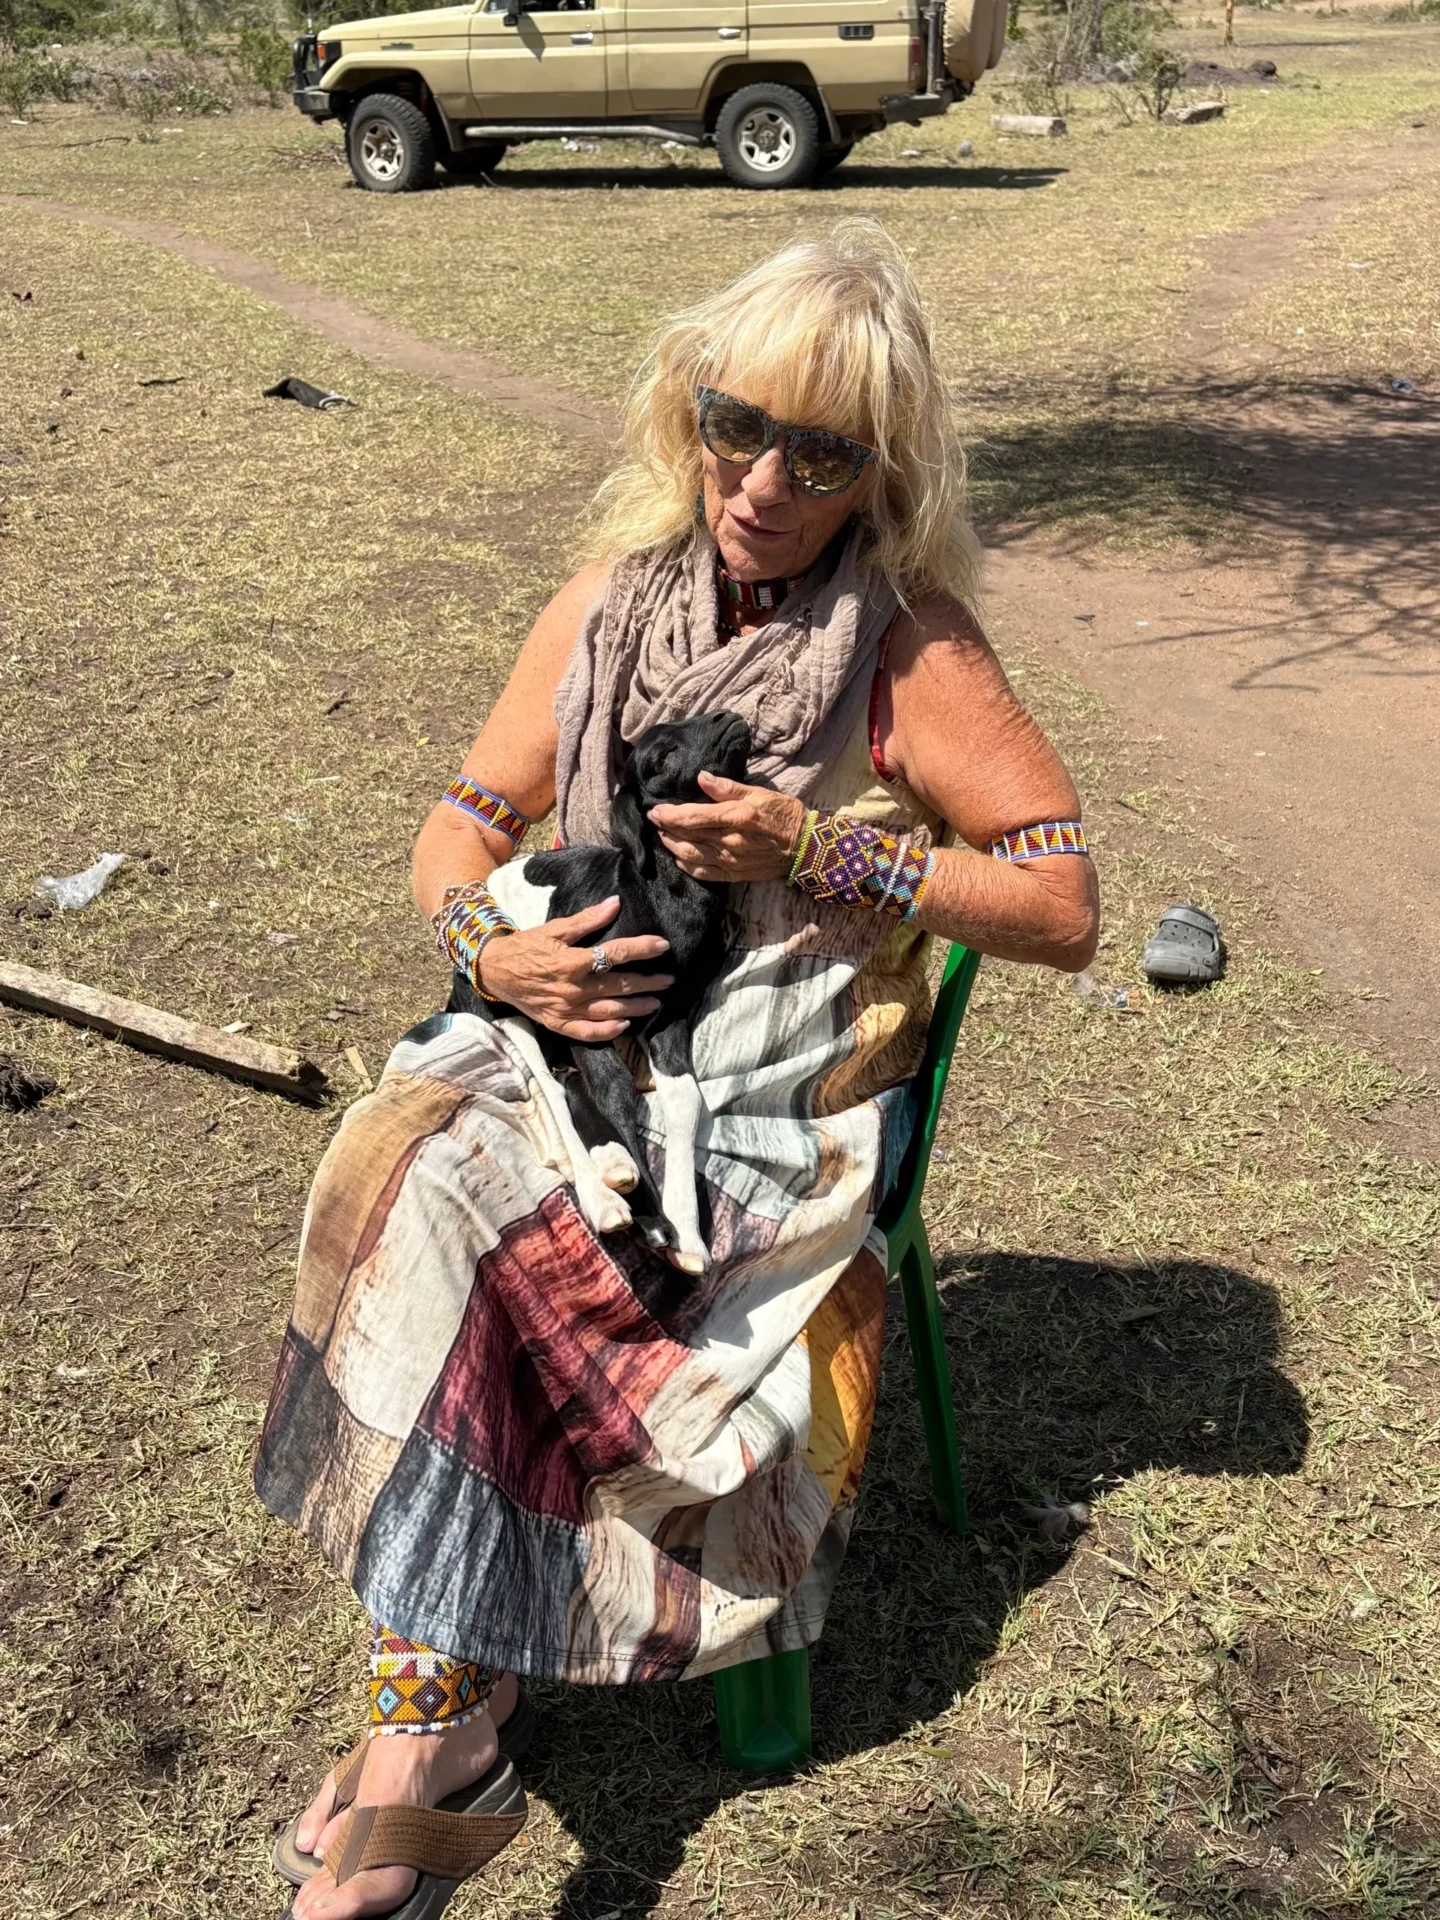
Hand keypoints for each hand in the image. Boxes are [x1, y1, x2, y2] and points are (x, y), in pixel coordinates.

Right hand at [478, 896, 672, 1040]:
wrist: (495, 970)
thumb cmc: (525, 946)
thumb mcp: (554, 928)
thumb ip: (586, 920)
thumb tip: (614, 904)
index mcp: (571, 961)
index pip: (615, 954)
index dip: (641, 949)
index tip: (662, 946)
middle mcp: (571, 988)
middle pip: (618, 986)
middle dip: (647, 983)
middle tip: (668, 980)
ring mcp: (565, 1008)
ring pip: (608, 1011)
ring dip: (635, 1008)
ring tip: (655, 1004)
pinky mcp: (557, 1022)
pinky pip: (586, 1032)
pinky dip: (606, 1031)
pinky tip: (624, 1026)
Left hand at [649, 772, 806, 882]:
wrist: (805, 847)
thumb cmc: (784, 814)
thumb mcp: (759, 792)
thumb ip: (728, 787)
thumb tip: (701, 778)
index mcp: (735, 817)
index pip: (693, 817)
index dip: (670, 814)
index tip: (655, 810)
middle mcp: (729, 842)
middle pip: (688, 836)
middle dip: (666, 828)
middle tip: (653, 819)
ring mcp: (731, 861)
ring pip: (691, 856)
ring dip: (672, 846)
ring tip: (663, 836)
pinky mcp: (734, 874)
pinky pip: (705, 874)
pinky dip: (687, 867)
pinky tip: (679, 859)